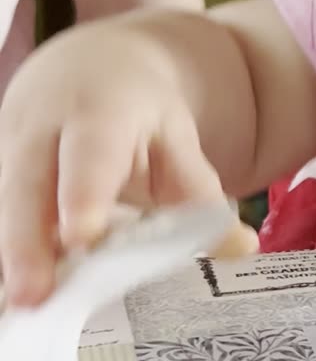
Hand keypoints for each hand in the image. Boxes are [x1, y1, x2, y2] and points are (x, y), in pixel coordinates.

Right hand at [0, 20, 252, 307]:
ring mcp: (6, 148)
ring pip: (4, 202)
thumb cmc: (138, 111)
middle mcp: (41, 127)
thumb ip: (201, 195)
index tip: (81, 236)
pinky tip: (17, 282)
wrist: (90, 66)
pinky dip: (8, 246)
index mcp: (100, 112)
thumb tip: (241, 248)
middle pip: (26, 186)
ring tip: (24, 299)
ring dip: (11, 251)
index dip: (84, 194)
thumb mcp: (176, 139)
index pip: (90, 154)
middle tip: (32, 293)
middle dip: (26, 241)